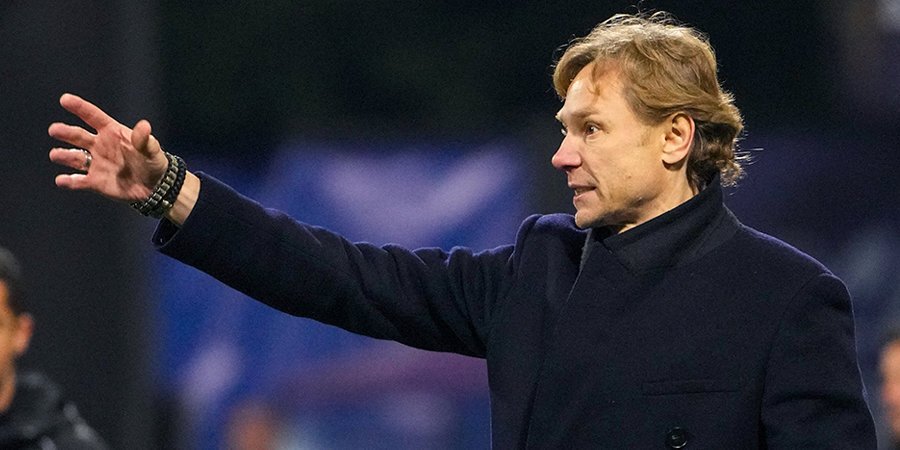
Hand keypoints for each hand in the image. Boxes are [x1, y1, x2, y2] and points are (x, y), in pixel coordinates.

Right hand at [48, 93, 168, 202]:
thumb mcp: (151, 149)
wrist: (155, 185)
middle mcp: (99, 146)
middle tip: (55, 130)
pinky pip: (78, 181)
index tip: (65, 99)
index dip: (80, 107)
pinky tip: (62, 180)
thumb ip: (144, 139)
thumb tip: (144, 125)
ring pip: (74, 158)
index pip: (93, 116)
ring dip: (63, 155)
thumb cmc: (153, 162)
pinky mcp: (94, 182)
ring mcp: (96, 163)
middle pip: (78, 136)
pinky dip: (69, 181)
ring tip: (55, 155)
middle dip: (65, 132)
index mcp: (111, 132)